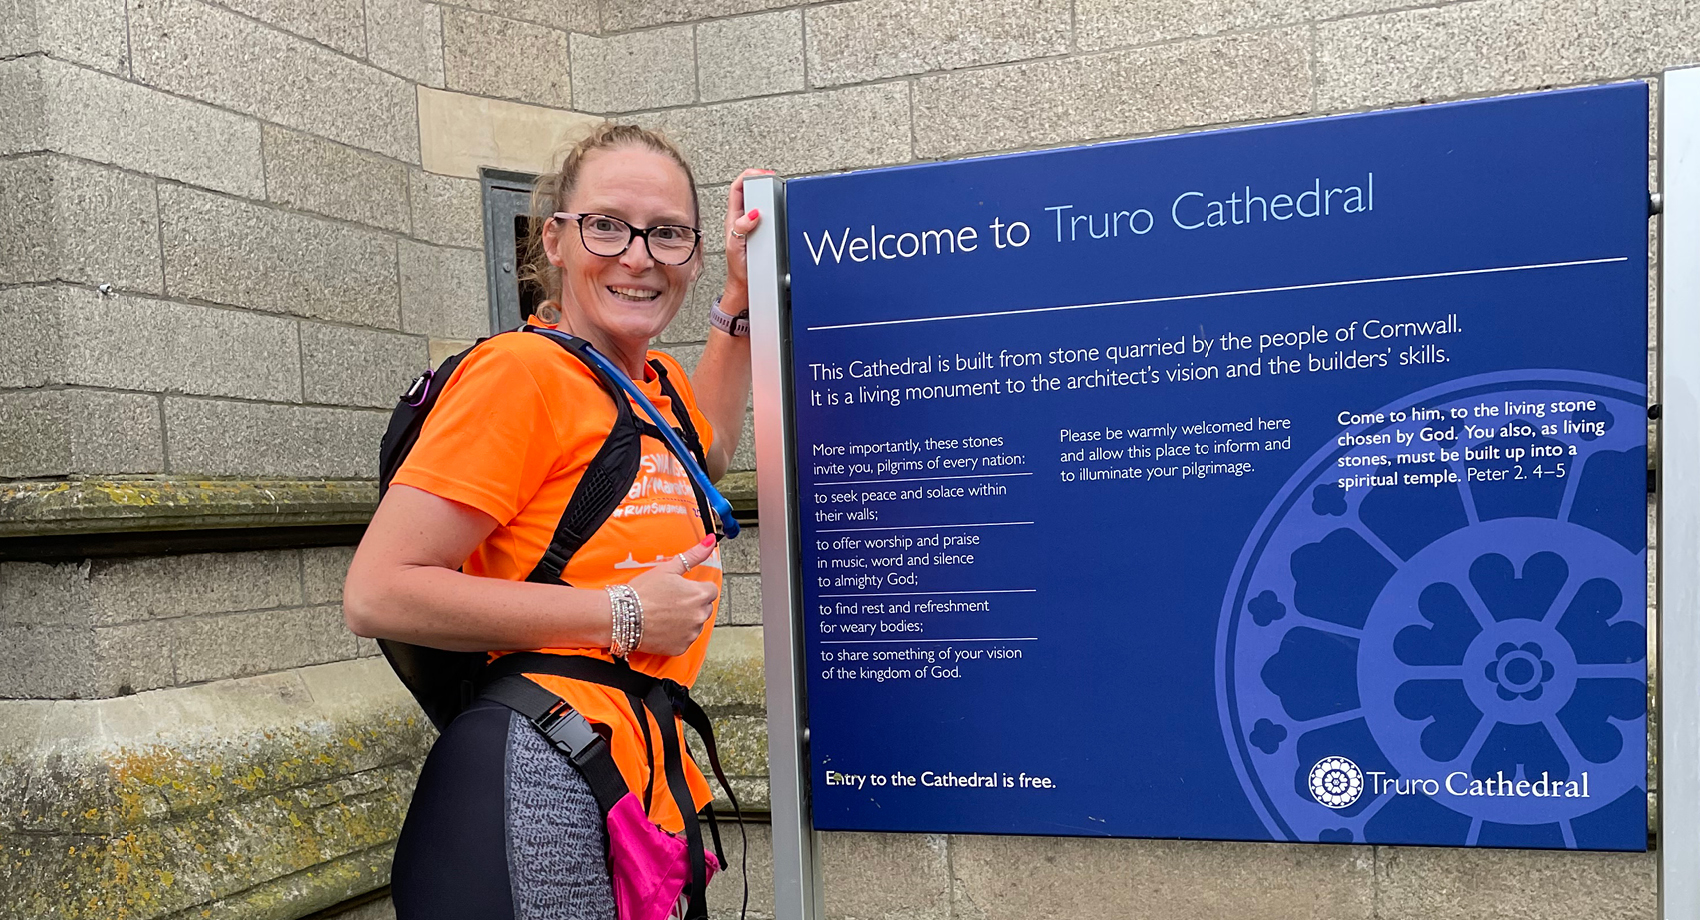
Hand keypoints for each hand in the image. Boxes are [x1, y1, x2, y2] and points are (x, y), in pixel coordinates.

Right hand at [626, 536, 720, 656]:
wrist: (622, 616)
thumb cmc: (643, 592)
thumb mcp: (668, 569)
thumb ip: (693, 556)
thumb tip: (710, 542)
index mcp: (700, 595)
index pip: (710, 590)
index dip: (696, 588)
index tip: (682, 590)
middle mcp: (700, 615)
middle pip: (704, 608)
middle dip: (692, 604)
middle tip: (670, 601)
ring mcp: (691, 633)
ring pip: (695, 624)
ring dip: (685, 620)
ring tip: (664, 614)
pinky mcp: (681, 647)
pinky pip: (685, 639)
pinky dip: (677, 635)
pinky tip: (662, 626)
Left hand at [722, 168, 773, 299]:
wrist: (746, 285)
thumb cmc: (739, 269)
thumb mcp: (736, 247)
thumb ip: (741, 229)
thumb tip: (752, 213)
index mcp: (733, 219)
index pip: (737, 189)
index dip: (748, 177)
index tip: (761, 174)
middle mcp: (743, 219)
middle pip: (749, 190)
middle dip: (760, 179)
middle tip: (772, 177)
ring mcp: (753, 225)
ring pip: (760, 201)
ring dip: (768, 192)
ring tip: (777, 187)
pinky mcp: (764, 232)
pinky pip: (769, 215)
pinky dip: (775, 207)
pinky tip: (781, 206)